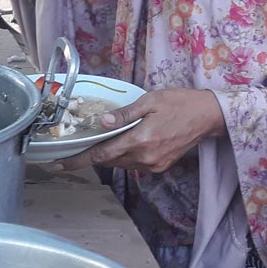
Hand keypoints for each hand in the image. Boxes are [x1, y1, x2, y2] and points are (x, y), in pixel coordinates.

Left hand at [56, 88, 226, 173]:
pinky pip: (133, 164)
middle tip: (73, 149)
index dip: (78, 160)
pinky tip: (120, 144)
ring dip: (108, 156)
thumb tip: (101, 122)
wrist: (207, 116)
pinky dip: (123, 156)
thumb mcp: (149, 100)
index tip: (59, 164)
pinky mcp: (160, 166)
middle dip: (90, 156)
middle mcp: (145, 157)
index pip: (102, 154)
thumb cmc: (179, 102)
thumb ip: (124, 114)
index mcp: (141, 140)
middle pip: (109, 161)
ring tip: (95, 144)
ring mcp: (153, 164)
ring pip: (120, 163)